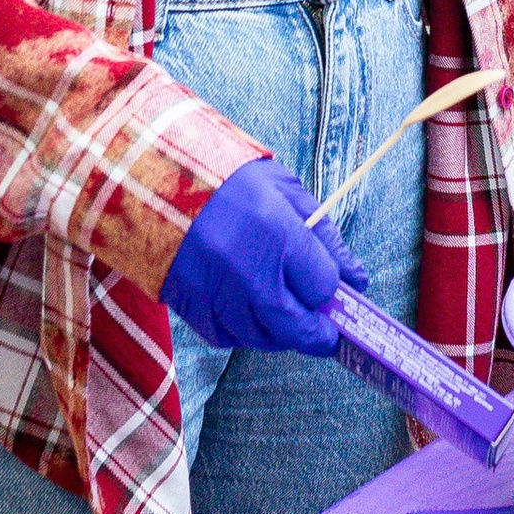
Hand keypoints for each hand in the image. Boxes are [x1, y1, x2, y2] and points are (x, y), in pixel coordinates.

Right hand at [161, 158, 364, 358]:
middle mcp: (248, 271)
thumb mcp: (286, 192)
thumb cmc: (229, 179)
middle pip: (296, 327)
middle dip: (316, 334)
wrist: (157, 176)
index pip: (323, 287)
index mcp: (278, 235)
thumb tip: (356, 278)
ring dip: (279, 331)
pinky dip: (241, 330)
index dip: (334, 293)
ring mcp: (216, 293)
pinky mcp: (189, 304)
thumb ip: (324, 237)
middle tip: (324, 331)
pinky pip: (226, 336)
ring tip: (280, 310)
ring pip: (262, 337)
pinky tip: (244, 307)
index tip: (336, 293)